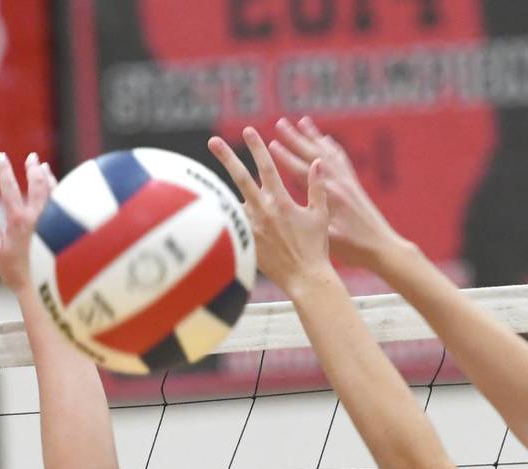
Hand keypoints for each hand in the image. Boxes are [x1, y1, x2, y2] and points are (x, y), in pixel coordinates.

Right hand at [0, 151, 54, 292]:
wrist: (46, 292)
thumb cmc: (18, 274)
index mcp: (19, 221)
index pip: (10, 188)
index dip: (5, 171)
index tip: (2, 158)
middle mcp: (39, 217)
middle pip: (36, 184)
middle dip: (32, 168)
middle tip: (31, 157)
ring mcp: (55, 221)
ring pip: (53, 191)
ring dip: (47, 177)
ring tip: (43, 167)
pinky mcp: (67, 228)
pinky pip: (65, 202)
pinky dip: (60, 191)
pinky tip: (58, 187)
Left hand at [207, 126, 332, 296]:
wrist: (305, 278)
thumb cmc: (315, 247)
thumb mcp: (320, 214)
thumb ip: (317, 186)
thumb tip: (317, 162)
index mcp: (281, 202)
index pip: (267, 167)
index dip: (257, 147)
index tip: (249, 130)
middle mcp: (263, 212)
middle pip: (240, 178)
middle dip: (226, 157)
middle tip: (213, 142)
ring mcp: (252, 228)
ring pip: (232, 201)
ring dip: (222, 189)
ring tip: (208, 180)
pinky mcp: (247, 243)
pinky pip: (233, 224)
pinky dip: (227, 214)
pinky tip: (216, 209)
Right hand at [269, 116, 403, 271]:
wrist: (382, 248)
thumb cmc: (354, 248)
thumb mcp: (329, 238)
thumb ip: (311, 220)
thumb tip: (288, 212)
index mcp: (330, 197)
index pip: (303, 171)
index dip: (286, 158)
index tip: (271, 144)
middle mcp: (340, 183)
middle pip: (314, 154)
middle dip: (295, 138)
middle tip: (280, 122)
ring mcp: (348, 182)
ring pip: (328, 152)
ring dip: (313, 136)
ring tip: (302, 121)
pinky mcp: (355, 185)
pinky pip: (342, 159)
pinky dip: (332, 146)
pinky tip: (326, 139)